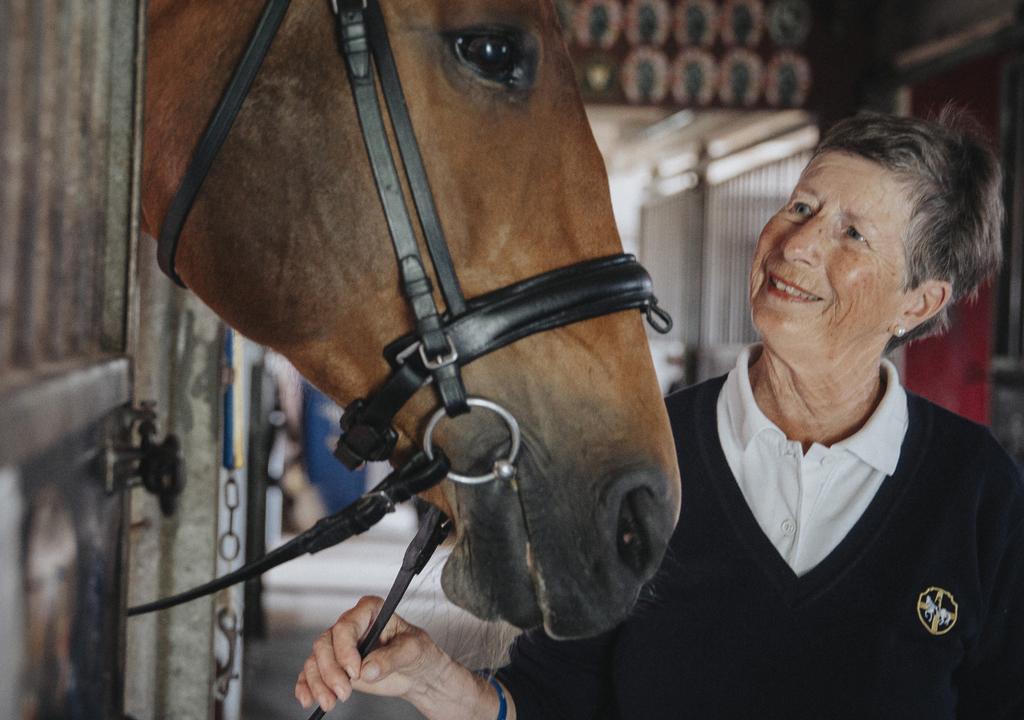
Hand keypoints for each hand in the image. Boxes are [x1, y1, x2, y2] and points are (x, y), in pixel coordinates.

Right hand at [294, 595, 448, 711]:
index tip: (354, 671)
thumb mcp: (413, 650)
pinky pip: (311, 673)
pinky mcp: (335, 666)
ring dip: (318, 683)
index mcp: (370, 611)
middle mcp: (351, 626)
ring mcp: (340, 646)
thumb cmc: (418, 652)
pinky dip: (306, 686)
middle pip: (325, 644)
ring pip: (316, 660)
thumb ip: (391, 657)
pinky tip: (308, 699)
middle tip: (344, 692)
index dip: (345, 649)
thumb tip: (368, 669)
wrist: (418, 673)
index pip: (346, 625)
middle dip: (330, 671)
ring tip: (329, 702)